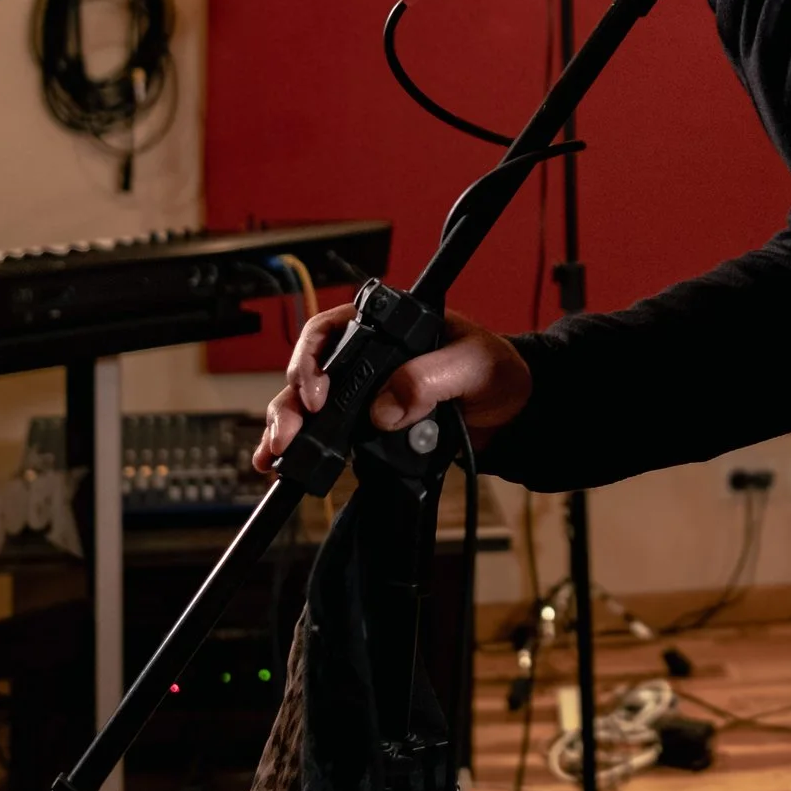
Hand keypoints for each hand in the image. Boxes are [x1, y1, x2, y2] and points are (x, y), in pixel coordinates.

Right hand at [252, 306, 532, 473]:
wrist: (513, 413)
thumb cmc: (498, 371)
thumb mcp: (473, 365)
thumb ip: (431, 378)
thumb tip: (384, 408)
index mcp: (389, 325)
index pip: (332, 329)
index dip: (314, 358)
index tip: (320, 394)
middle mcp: (368, 356)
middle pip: (311, 370)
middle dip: (292, 401)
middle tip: (289, 433)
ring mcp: (364, 391)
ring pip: (310, 404)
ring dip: (288, 426)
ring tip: (277, 454)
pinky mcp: (368, 425)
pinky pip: (327, 434)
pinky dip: (303, 448)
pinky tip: (279, 465)